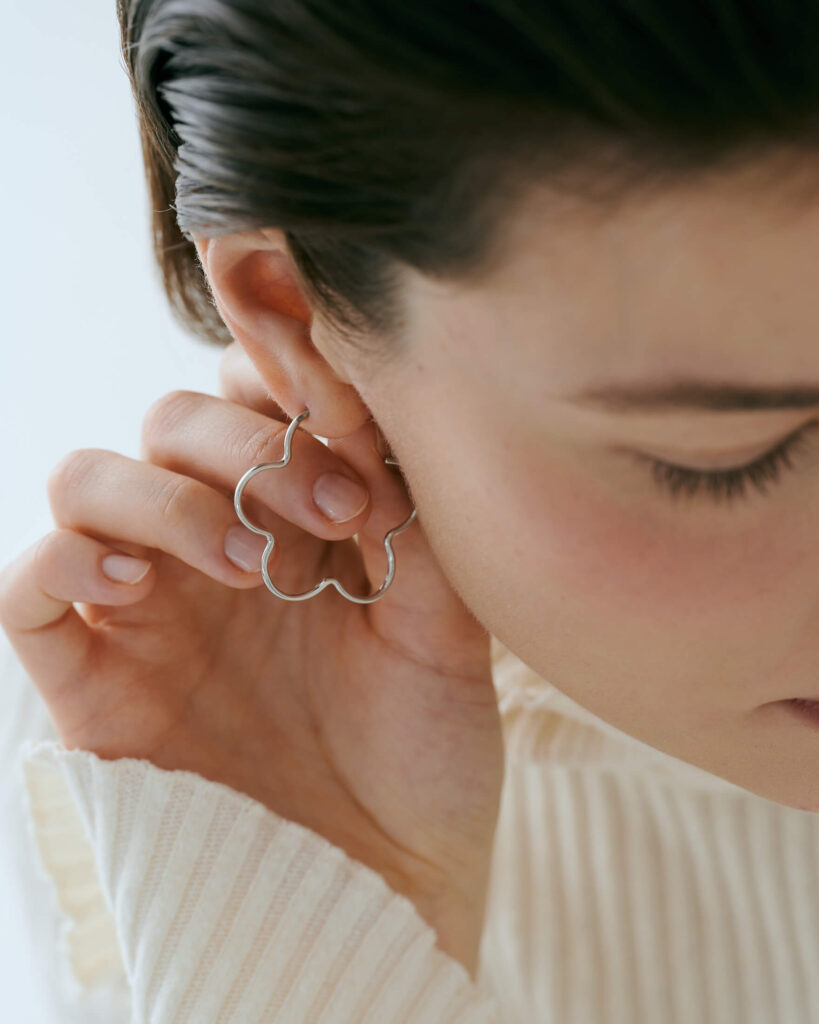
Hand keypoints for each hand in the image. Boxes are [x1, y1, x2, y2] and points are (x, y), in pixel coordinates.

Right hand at [0, 342, 503, 975]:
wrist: (390, 876)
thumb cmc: (422, 751)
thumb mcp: (441, 628)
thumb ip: (408, 523)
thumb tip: (372, 422)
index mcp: (293, 522)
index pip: (254, 395)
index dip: (288, 377)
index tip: (359, 424)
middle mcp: (213, 548)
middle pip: (171, 420)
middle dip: (247, 443)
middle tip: (332, 508)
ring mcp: (148, 607)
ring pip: (90, 478)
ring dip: (166, 496)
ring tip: (248, 563)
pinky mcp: (92, 677)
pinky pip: (32, 585)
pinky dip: (67, 557)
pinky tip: (137, 579)